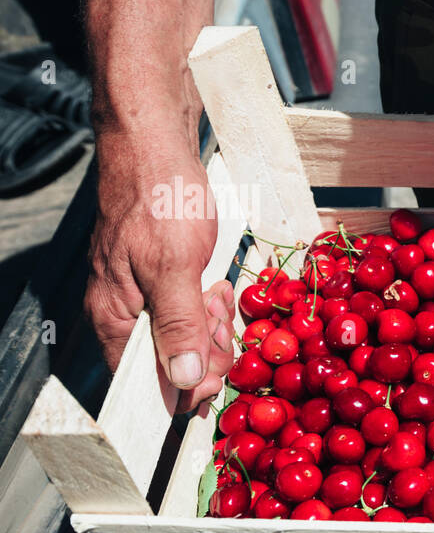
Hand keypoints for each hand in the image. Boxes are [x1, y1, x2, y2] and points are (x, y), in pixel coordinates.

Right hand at [85, 134, 234, 412]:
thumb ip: (177, 325)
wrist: (158, 144)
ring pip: (187, 335)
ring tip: (218, 291)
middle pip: (172, 362)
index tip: (216, 376)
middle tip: (219, 318)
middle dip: (205, 348)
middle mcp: (126, 312)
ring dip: (212, 323)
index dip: (184, 387)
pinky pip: (192, 308)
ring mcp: (146, 294)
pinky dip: (211, 302)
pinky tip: (219, 284)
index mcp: (116, 317)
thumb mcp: (174, 266)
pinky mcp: (166, 277)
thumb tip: (181, 380)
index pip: (145, 382)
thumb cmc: (160, 198)